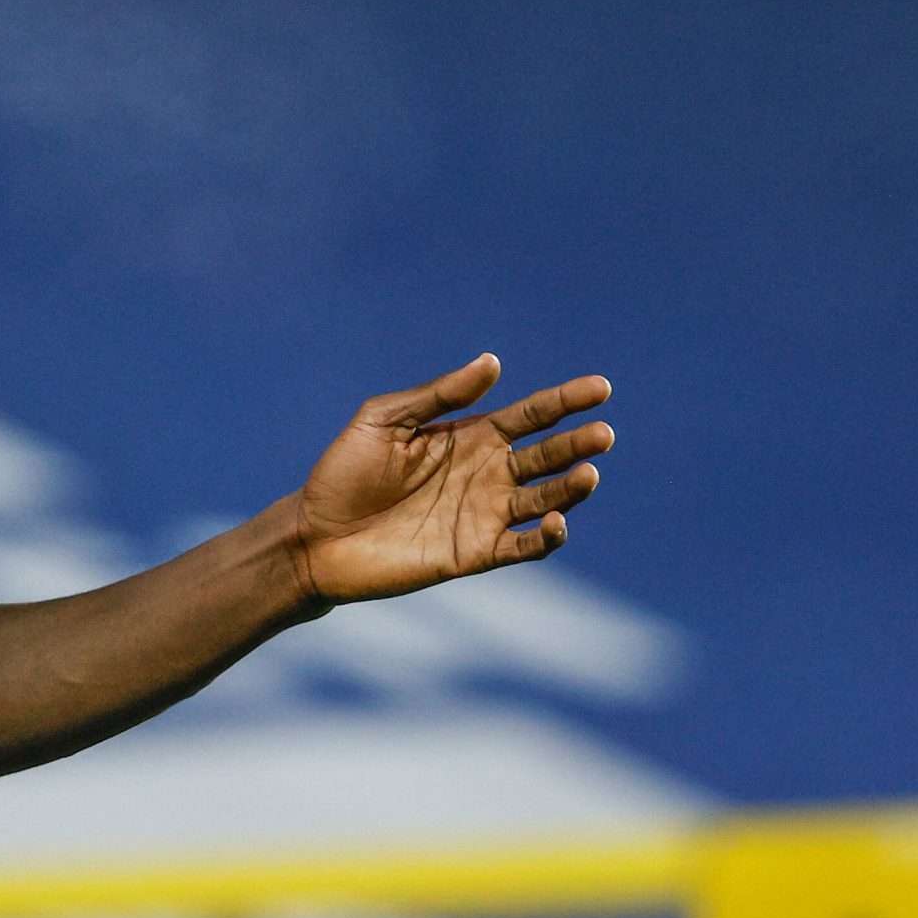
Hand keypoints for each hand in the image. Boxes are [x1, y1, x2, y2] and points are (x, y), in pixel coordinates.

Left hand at [294, 353, 611, 602]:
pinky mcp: (473, 553)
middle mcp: (485, 474)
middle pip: (545, 456)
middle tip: (603, 434)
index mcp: (468, 436)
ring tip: (588, 473)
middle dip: (577, 443)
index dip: (564, 401)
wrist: (314, 534)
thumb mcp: (384, 420)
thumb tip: (492, 363)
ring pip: (543, 500)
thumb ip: (438, 395)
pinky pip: (522, 547)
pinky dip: (545, 538)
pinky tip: (556, 523)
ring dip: (569, 489)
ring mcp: (482, 515)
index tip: (601, 388)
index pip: (529, 415)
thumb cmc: (344, 472)